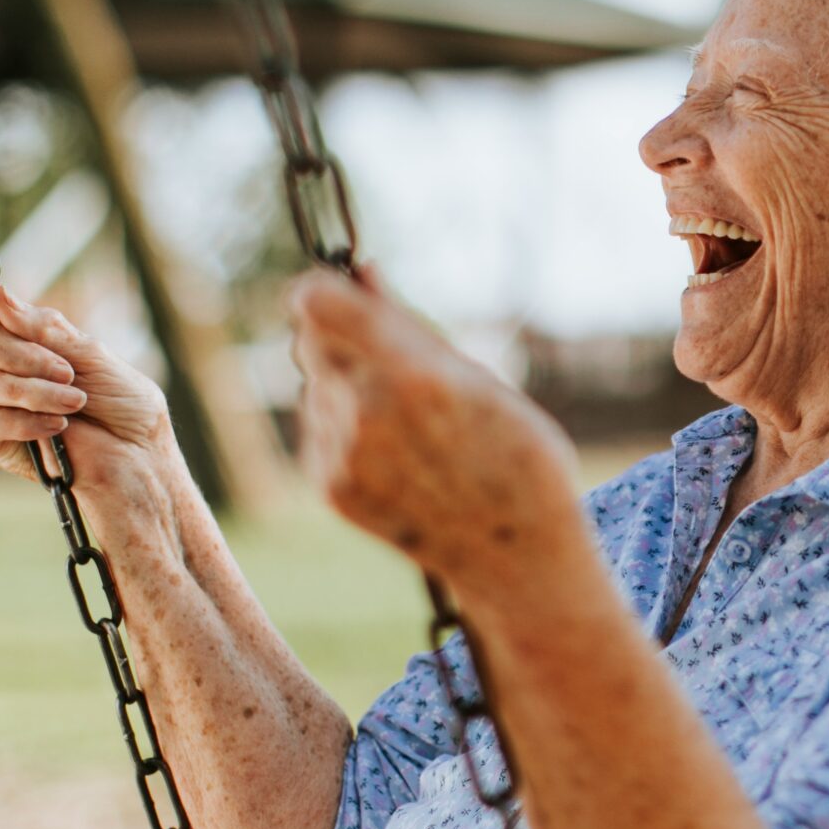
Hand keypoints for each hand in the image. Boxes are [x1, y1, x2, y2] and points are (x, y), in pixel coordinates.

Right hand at [0, 282, 172, 504]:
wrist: (138, 454)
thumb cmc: (123, 403)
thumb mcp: (93, 354)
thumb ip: (46, 329)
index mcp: (24, 337)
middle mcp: (2, 366)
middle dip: (22, 355)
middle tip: (68, 372)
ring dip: (34, 391)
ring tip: (76, 402)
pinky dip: (24, 421)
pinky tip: (58, 427)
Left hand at [287, 270, 579, 580]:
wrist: (517, 555)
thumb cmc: (517, 454)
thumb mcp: (481, 378)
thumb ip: (410, 327)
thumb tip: (362, 273)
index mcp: (413, 376)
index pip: (314, 302)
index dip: (323, 289)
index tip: (340, 290)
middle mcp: (365, 414)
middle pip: (311, 340)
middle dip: (340, 335)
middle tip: (389, 358)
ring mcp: (342, 457)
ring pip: (316, 386)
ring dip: (346, 386)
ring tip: (410, 422)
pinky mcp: (329, 488)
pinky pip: (318, 429)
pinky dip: (345, 427)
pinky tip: (396, 452)